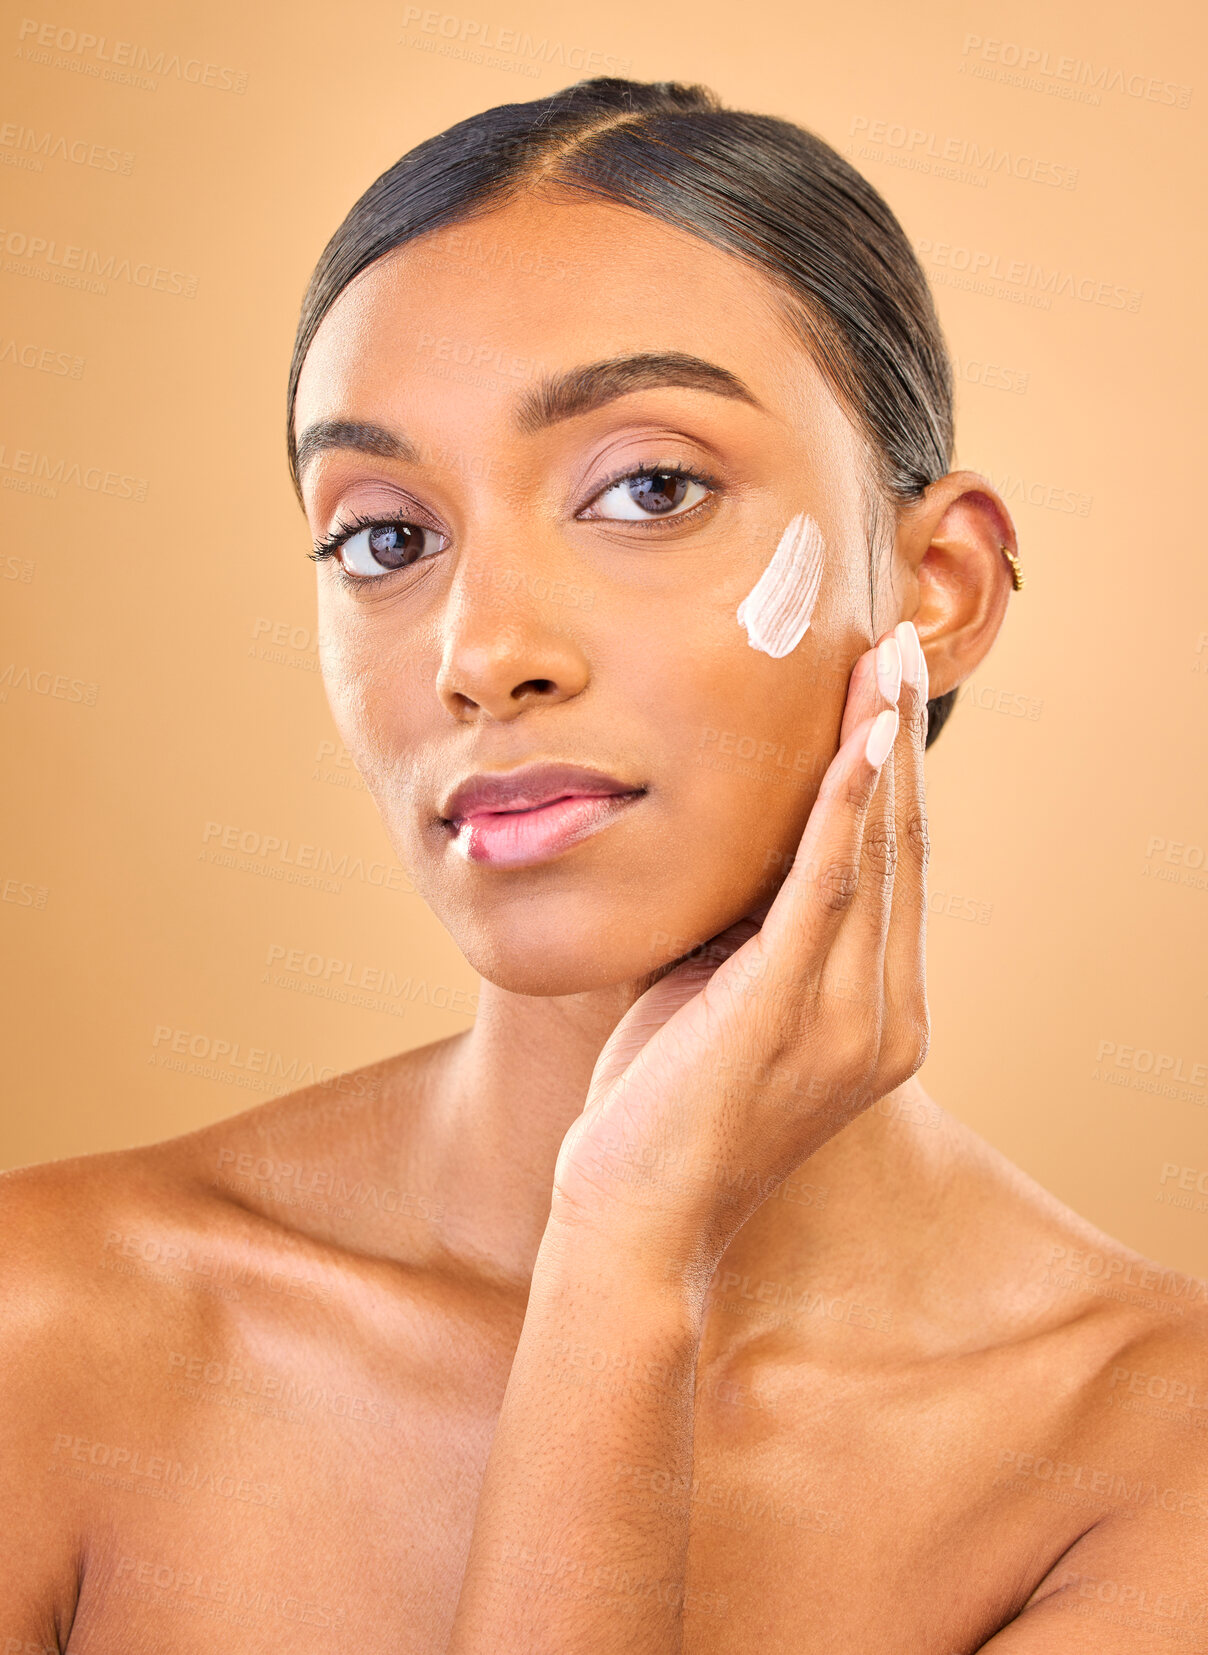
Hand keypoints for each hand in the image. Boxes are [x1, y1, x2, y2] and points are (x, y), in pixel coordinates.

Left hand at [551, 620, 931, 1278]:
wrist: (635, 1220)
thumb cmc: (667, 1108)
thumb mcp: (724, 1001)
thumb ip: (752, 930)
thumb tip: (739, 843)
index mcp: (879, 1015)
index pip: (897, 872)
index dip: (896, 779)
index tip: (887, 697)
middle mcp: (885, 1015)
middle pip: (903, 848)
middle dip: (899, 741)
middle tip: (899, 648)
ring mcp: (846, 1017)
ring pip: (874, 852)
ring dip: (879, 747)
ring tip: (883, 661)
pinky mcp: (787, 1010)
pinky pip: (825, 885)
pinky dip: (843, 804)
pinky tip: (856, 738)